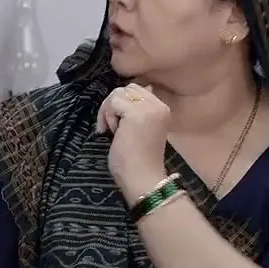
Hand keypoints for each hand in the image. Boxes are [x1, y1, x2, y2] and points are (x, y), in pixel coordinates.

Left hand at [96, 83, 169, 199]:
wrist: (142, 178)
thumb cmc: (137, 160)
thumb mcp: (137, 128)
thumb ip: (135, 111)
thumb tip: (125, 94)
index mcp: (162, 108)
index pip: (136, 90)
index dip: (121, 104)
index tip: (117, 125)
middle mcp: (158, 105)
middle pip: (126, 89)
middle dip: (113, 104)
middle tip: (110, 127)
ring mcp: (148, 108)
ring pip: (117, 93)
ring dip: (109, 111)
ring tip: (112, 131)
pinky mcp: (135, 113)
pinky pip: (113, 103)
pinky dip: (107, 116)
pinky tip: (112, 132)